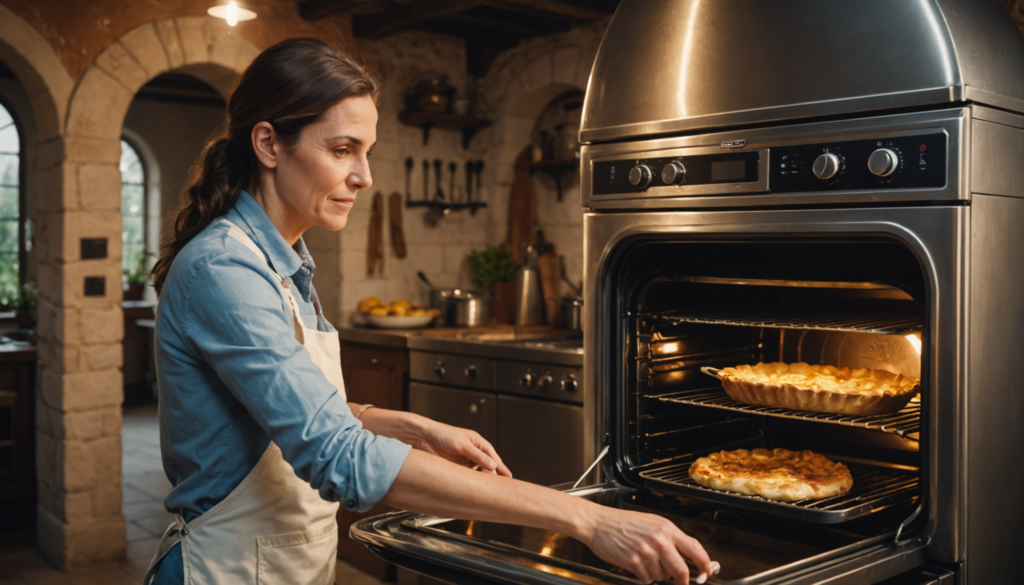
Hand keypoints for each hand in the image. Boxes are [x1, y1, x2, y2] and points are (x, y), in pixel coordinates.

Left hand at [414, 419, 511, 477]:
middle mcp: (472, 451)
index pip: (492, 456)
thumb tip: (493, 465)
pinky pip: (466, 475)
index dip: (501, 467)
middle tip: (499, 486)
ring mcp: (464, 460)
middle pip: (487, 465)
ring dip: (482, 479)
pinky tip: (473, 486)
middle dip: (494, 474)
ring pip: (477, 472)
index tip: (508, 476)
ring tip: (488, 488)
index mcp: (477, 442)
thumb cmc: (442, 434)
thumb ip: (477, 456)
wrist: (423, 437)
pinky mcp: (455, 467)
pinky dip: (471, 481)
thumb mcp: (462, 444)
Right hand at [583, 507, 714, 583]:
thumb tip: (686, 555)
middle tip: (680, 582)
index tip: (707, 572)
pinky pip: (647, 579)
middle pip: (681, 570)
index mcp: (666, 529)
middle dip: (683, 580)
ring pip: (662, 576)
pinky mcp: (634, 562)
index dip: (705, 563)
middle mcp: (659, 540)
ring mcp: (646, 552)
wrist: (599, 523)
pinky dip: (644, 576)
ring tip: (645, 560)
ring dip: (657, 574)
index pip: (694, 548)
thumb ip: (670, 538)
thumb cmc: (624, 523)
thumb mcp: (652, 523)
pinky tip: (636, 563)